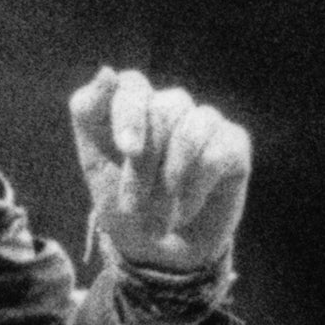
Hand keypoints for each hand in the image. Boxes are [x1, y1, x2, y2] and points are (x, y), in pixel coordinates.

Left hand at [70, 66, 249, 274]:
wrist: (160, 254)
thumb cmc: (125, 207)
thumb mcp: (95, 164)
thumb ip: (91, 114)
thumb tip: (106, 69)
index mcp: (131, 106)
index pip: (132, 84)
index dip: (130, 113)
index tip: (128, 151)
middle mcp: (169, 107)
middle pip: (162, 111)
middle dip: (144, 166)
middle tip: (134, 206)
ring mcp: (204, 123)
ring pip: (190, 130)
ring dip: (170, 181)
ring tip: (160, 215)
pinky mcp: (233, 144)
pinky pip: (215, 154)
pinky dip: (194, 190)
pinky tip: (185, 208)